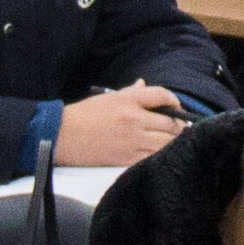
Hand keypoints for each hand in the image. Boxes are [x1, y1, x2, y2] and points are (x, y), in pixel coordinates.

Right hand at [56, 84, 185, 168]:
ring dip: (173, 142)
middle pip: (170, 122)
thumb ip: (130, 93)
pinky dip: (160, 155)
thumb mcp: (107, 98)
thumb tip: (144, 85)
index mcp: (128, 101)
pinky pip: (153, 157)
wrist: (63, 136)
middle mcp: (134, 119)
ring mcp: (132, 140)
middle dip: (179, 125)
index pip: (161, 95)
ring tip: (174, 141)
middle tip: (180, 128)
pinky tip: (160, 153)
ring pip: (166, 142)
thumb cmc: (83, 115)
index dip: (174, 100)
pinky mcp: (127, 158)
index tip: (177, 106)